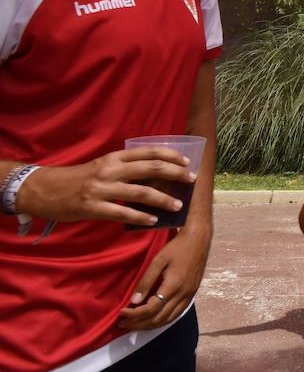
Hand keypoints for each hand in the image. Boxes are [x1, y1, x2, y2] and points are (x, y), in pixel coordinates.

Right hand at [16, 148, 196, 224]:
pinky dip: (140, 217)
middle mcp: (110, 170)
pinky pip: (122, 213)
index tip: (186, 161)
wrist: (44, 189)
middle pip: (150, 168)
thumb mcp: (102, 166)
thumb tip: (153, 176)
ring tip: (177, 205)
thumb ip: (124, 168)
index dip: (170, 154)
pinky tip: (153, 220)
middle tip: (190, 180)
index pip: (148, 151)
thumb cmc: (78, 178)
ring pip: (141, 192)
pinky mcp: (93, 207)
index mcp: (114, 157)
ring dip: (163, 199)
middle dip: (174, 173)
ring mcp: (102, 189)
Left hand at [118, 226, 209, 329]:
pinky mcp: (192, 294)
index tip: (120, 313)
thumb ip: (146, 281)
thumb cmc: (177, 247)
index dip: (134, 314)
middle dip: (139, 323)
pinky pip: (176, 314)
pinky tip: (153, 319)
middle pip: (159, 318)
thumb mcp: (158, 260)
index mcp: (173, 286)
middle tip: (123, 323)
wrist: (199, 239)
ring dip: (150, 325)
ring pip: (168, 319)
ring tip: (135, 324)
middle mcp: (183, 294)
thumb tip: (134, 301)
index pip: (151, 309)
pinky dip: (163, 321)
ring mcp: (189, 296)